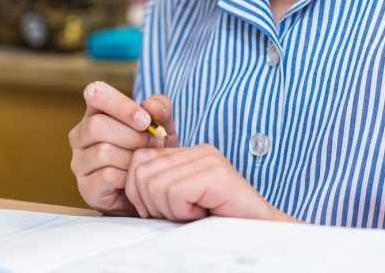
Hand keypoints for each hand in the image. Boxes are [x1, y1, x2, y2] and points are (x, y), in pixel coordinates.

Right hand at [68, 81, 177, 214]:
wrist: (150, 186)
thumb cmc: (151, 148)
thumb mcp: (162, 124)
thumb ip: (160, 108)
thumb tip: (150, 107)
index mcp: (96, 111)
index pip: (96, 93)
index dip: (121, 105)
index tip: (145, 120)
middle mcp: (81, 134)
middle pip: (97, 125)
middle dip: (132, 135)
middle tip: (153, 143)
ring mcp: (80, 161)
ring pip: (103, 152)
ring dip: (133, 156)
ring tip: (145, 160)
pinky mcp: (85, 186)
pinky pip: (107, 176)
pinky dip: (128, 177)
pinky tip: (134, 177)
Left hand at [125, 143, 290, 221]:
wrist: (259, 234)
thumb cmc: (218, 224)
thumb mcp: (180, 204)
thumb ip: (158, 187)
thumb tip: (124, 183)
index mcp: (188, 153)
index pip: (139, 159)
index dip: (138, 192)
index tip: (160, 211)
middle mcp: (198, 150)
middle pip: (142, 171)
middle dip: (151, 203)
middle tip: (179, 214)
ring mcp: (208, 158)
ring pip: (155, 183)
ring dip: (170, 210)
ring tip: (194, 213)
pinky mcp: (215, 173)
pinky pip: (174, 192)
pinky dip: (183, 212)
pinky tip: (203, 213)